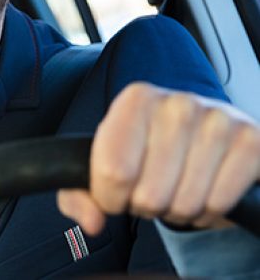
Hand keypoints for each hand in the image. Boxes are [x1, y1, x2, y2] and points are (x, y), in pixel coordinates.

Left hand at [57, 82, 259, 234]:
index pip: (113, 172)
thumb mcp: (101, 168)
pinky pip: (219, 204)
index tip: (117, 192)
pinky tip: (204, 191)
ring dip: (178, 210)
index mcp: (136, 100)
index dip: (112, 198)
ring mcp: (219, 120)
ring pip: (185, 202)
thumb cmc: (145, 154)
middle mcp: (178, 103)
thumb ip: (78, 196)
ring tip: (178, 189)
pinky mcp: (251, 143)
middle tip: (153, 190)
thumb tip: (92, 221)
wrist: (202, 142)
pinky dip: (209, 211)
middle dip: (147, 206)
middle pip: (149, 194)